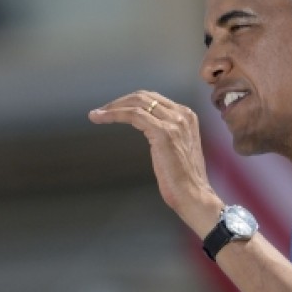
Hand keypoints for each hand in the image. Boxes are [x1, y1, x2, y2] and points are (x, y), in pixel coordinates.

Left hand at [90, 91, 221, 235]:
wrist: (194, 195)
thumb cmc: (184, 180)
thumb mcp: (177, 148)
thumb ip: (166, 133)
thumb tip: (146, 127)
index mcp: (187, 116)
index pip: (154, 99)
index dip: (130, 101)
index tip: (114, 109)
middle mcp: (182, 114)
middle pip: (144, 96)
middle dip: (120, 101)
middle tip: (102, 111)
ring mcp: (174, 122)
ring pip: (137, 103)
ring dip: (113, 107)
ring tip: (97, 114)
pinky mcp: (163, 132)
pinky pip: (133, 114)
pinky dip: (114, 114)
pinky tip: (101, 118)